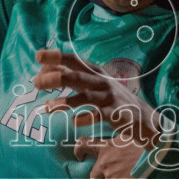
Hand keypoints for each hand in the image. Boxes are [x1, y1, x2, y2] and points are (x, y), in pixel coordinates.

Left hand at [32, 49, 161, 178]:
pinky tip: (74, 123)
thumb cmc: (114, 101)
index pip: (74, 60)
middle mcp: (102, 81)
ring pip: (84, 95)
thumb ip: (76, 79)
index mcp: (96, 72)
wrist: (143, 118)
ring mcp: (109, 97)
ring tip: (47, 107)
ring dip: (64, 102)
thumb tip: (48, 72)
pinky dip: (85, 119)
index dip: (56, 57)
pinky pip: (98, 115)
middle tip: (36, 82)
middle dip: (55, 77)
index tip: (38, 55)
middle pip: (76, 75)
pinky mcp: (114, 113)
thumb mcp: (96, 86)